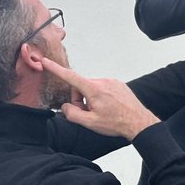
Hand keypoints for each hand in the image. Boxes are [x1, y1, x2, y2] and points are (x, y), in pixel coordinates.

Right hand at [41, 58, 158, 139]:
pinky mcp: (117, 83)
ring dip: (90, 99)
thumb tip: (66, 106)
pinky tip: (108, 108)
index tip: (45, 61)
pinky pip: (102, 88)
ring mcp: (111, 81)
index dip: (55, 69)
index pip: (70, 76)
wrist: (139, 122)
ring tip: (101, 112)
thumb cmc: (117, 123)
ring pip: (91, 88)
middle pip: (80, 86)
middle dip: (80, 99)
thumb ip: (73, 114)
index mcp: (94, 89)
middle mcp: (102, 81)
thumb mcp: (90, 123)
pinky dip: (100, 97)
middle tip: (88, 113)